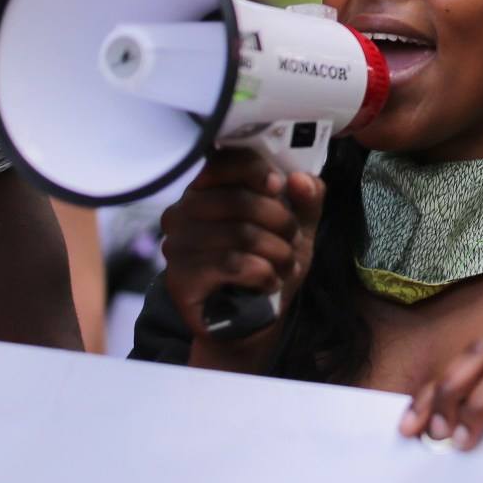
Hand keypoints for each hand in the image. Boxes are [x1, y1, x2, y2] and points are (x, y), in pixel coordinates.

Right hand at [158, 148, 322, 360]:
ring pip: (240, 234)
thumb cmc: (268, 264)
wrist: (250, 320)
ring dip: (278, 252)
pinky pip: (232, 264)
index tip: (279, 186)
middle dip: (281, 221)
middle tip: (293, 240)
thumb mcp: (297, 227)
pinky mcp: (180, 277)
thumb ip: (306, 199)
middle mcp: (183, 212)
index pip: (223, 161)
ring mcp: (177, 245)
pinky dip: (264, 273)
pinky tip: (269, 282)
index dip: (255, 170)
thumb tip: (301, 178)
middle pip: (238, 200)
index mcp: (207, 190)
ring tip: (285, 265)